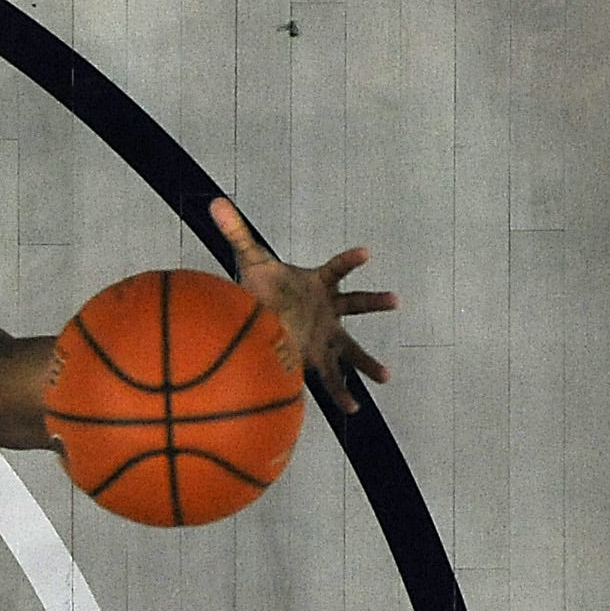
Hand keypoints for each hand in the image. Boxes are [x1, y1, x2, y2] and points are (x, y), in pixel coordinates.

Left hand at [210, 197, 397, 413]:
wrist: (257, 318)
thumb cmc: (261, 288)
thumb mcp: (250, 261)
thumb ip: (235, 232)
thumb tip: (215, 201)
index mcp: (318, 284)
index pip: (337, 268)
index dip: (349, 260)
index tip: (366, 252)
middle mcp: (328, 309)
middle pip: (355, 304)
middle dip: (373, 301)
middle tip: (394, 298)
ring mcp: (326, 335)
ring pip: (351, 348)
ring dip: (368, 362)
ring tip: (386, 376)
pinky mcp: (317, 358)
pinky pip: (332, 377)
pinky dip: (340, 393)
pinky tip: (353, 408)